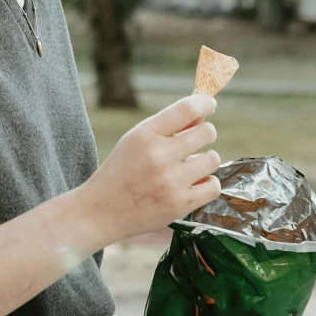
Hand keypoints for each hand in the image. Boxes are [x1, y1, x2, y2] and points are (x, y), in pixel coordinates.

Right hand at [68, 93, 221, 253]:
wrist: (101, 212)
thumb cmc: (121, 172)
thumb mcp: (135, 141)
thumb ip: (167, 127)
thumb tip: (202, 116)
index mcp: (144, 135)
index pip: (187, 109)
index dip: (205, 103)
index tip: (209, 105)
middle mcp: (158, 156)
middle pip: (207, 132)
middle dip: (205, 134)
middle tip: (193, 144)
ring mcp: (171, 181)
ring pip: (213, 159)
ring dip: (205, 162)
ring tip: (188, 168)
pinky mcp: (180, 204)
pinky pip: (214, 186)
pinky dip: (207, 184)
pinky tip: (193, 185)